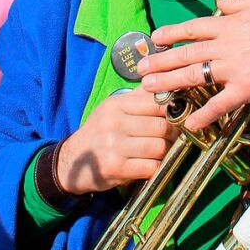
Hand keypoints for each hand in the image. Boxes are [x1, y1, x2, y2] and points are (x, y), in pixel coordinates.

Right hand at [55, 89, 178, 195]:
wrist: (71, 160)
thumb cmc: (98, 131)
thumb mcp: (113, 108)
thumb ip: (138, 97)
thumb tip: (165, 81)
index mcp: (116, 105)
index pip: (156, 102)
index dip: (173, 110)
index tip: (178, 116)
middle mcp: (114, 123)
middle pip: (161, 126)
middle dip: (173, 133)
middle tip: (175, 137)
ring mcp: (114, 146)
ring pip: (159, 147)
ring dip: (167, 151)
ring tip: (164, 150)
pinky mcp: (115, 168)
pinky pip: (150, 167)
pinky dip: (157, 167)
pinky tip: (153, 164)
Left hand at [137, 0, 249, 131]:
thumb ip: (239, 2)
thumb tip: (221, 3)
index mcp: (229, 24)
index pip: (193, 28)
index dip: (172, 33)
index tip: (155, 38)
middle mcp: (224, 46)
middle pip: (185, 53)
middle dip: (160, 61)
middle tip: (141, 69)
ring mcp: (232, 69)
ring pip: (192, 75)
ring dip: (168, 81)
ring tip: (148, 88)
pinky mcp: (244, 90)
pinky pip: (218, 104)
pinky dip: (202, 115)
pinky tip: (187, 123)